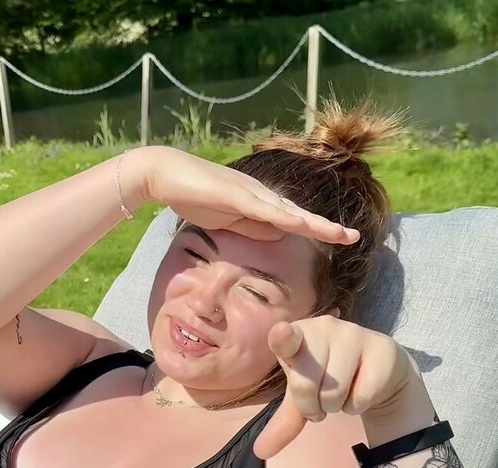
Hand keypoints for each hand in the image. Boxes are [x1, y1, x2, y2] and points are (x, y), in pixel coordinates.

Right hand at [131, 146, 360, 245]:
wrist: (165, 174)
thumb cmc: (193, 197)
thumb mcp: (229, 220)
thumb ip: (253, 225)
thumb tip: (280, 232)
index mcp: (259, 204)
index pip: (294, 220)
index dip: (317, 230)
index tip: (339, 240)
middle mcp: (260, 195)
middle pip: (299, 214)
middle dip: (326, 227)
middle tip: (354, 237)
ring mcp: (249, 193)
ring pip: (289, 212)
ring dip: (314, 223)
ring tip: (339, 234)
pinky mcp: (235, 194)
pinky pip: (263, 209)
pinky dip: (284, 217)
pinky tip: (300, 224)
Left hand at [252, 316, 416, 459]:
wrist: (379, 374)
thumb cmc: (331, 379)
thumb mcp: (303, 400)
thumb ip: (283, 422)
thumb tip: (261, 451)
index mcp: (298, 334)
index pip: (285, 338)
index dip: (282, 338)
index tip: (281, 332)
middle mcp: (325, 327)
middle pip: (305, 384)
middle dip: (311, 406)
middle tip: (321, 400)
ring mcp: (355, 334)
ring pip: (333, 392)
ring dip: (336, 406)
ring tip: (342, 392)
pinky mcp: (381, 349)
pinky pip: (360, 397)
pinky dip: (357, 405)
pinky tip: (362, 389)